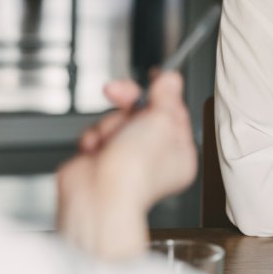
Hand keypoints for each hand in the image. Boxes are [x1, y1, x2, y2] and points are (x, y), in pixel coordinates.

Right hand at [56, 72, 197, 260]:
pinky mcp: (100, 161)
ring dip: (108, 124)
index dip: (162, 93)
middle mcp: (153, 158)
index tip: (154, 78)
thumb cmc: (136, 170)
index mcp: (178, 153)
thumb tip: (170, 80)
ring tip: (109, 141)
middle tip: (117, 91)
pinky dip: (94, 138)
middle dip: (127, 102)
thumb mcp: (162, 121)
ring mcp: (126, 160)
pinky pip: (97, 134)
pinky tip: (95, 150)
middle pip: (142, 114)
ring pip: (116, 121)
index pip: (173, 113)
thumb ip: (166, 96)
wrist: (99, 195)